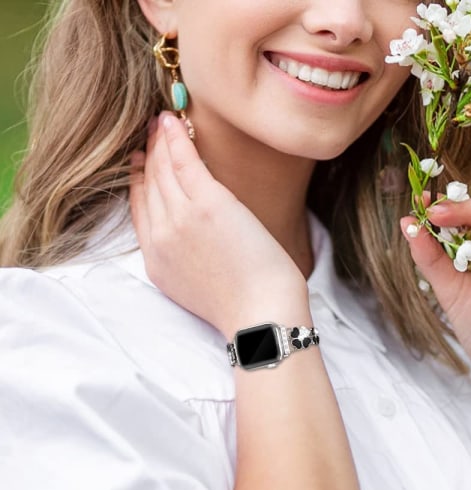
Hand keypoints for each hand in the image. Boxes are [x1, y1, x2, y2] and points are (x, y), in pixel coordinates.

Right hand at [129, 112, 307, 338]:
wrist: (260, 315)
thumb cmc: (241, 304)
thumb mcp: (194, 286)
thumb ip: (183, 256)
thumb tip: (192, 235)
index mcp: (157, 259)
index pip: (141, 208)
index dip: (138, 181)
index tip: (140, 162)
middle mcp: (161, 235)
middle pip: (148, 184)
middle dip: (147, 155)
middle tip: (150, 133)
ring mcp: (181, 217)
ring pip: (162, 169)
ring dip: (159, 142)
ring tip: (162, 122)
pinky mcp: (208, 204)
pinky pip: (183, 161)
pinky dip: (175, 139)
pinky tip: (172, 121)